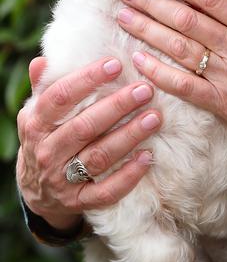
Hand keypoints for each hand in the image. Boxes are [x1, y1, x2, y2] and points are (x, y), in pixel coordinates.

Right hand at [16, 56, 160, 232]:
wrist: (36, 192)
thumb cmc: (46, 139)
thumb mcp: (37, 113)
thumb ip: (44, 87)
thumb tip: (43, 58)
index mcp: (36, 124)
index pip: (60, 97)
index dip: (87, 80)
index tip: (115, 64)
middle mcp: (47, 152)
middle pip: (84, 127)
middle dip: (117, 107)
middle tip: (145, 89)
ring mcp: (62, 180)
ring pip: (99, 157)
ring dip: (129, 137)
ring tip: (154, 117)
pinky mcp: (79, 202)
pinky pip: (106, 192)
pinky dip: (128, 176)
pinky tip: (148, 157)